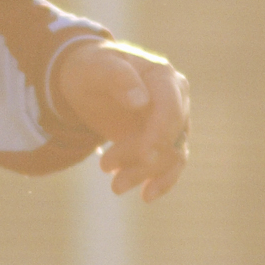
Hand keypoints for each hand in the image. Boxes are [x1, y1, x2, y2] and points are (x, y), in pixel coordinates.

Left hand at [50, 39, 193, 198]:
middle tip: (104, 167)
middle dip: (141, 157)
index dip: (159, 133)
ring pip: (171, 155)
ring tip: (116, 186)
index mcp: (163, 76)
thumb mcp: (96, 68)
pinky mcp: (165, 140)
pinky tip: (146, 196)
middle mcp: (176, 98)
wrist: (88, 82)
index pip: (171, 109)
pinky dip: (162, 181)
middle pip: (171, 136)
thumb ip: (117, 77)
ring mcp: (174, 121)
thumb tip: (141, 100)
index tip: (142, 155)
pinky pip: (171, 164)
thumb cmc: (92, 69)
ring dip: (145, 173)